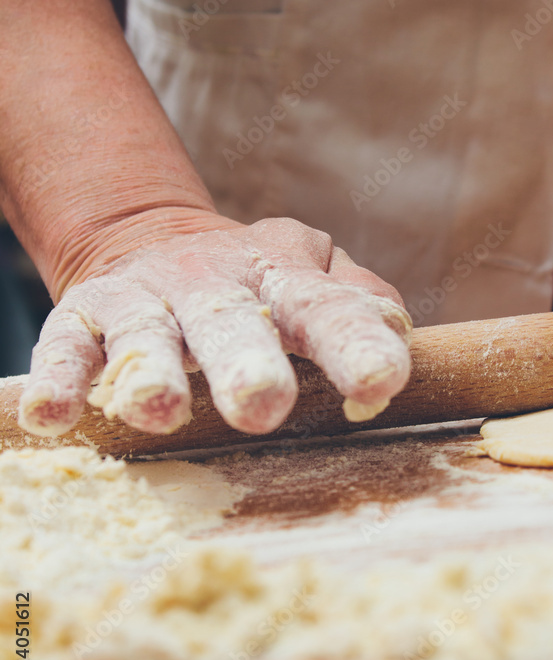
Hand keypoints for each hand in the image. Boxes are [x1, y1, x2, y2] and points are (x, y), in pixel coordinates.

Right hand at [19, 215, 411, 436]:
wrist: (156, 242)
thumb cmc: (256, 285)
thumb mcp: (309, 277)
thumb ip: (355, 300)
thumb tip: (393, 330)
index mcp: (282, 279)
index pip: (325, 308)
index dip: (354, 343)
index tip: (382, 382)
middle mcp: (214, 284)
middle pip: (233, 320)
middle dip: (247, 362)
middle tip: (262, 405)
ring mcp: (146, 298)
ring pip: (147, 333)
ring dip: (152, 371)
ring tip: (159, 410)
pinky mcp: (86, 314)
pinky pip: (67, 347)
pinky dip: (59, 380)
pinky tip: (52, 417)